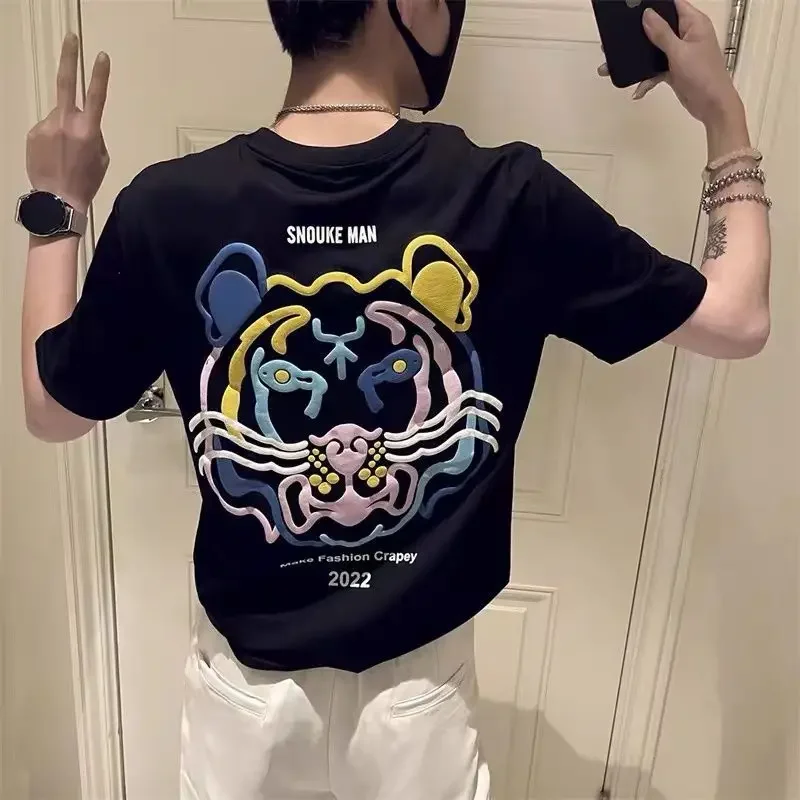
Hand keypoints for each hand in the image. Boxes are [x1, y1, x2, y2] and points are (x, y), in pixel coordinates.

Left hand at [26, 33, 110, 213]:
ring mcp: (46, 127)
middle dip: (68, 58)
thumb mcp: (102, 158)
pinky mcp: (33, 134)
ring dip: (62, 127)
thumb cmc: (87, 181)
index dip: (100, 74)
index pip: (96, 96)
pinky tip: (53, 155)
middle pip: (65, 84)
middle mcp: (66, 123)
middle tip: (70, 38)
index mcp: (88, 130)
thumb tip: (83, 122)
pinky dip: (50, 138)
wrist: (58, 200)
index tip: (101, 55)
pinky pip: (45, 129)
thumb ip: (94, 134)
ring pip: (57, 116)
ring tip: (63, 152)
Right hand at [597, 0, 742, 125]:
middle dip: (641, 34)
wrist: (712, 106)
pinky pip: (655, 70)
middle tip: (620, 37)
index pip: (673, 4)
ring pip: (654, 50)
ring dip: (639, 60)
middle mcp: (686, 35)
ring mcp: (680, 53)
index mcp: (693, 23)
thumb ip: (662, 33)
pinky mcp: (674, 70)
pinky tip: (638, 90)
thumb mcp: (679, 52)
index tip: (634, 8)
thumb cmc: (702, 75)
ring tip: (617, 64)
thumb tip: (647, 14)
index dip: (655, 5)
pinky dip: (647, 79)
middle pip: (660, 27)